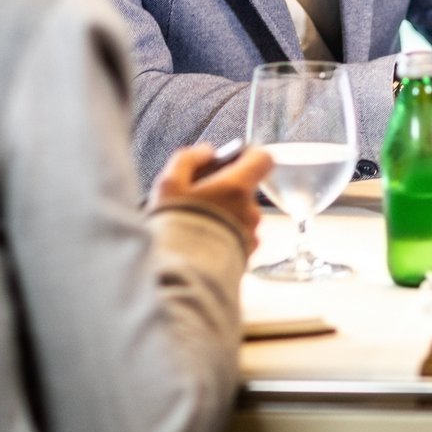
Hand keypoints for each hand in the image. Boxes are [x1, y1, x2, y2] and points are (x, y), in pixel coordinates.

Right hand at [151, 143, 273, 249]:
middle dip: (226, 192)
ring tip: (198, 226)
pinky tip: (203, 243)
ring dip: (225, 216)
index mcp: (236, 188)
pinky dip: (226, 237)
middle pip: (246, 190)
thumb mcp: (169, 185)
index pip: (262, 159)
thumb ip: (189, 159)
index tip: (232, 160)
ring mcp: (251, 236)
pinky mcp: (247, 258)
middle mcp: (250, 211)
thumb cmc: (173, 230)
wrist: (179, 279)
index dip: (248, 156)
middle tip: (199, 201)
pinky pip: (239, 238)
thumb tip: (206, 152)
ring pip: (242, 216)